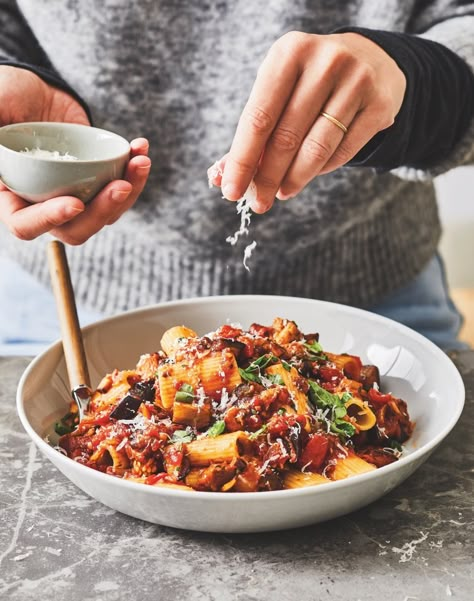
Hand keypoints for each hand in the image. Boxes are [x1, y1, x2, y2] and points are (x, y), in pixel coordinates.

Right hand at [0, 66, 150, 242]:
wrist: (38, 90)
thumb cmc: (7, 98)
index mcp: (11, 197)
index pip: (25, 225)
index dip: (49, 219)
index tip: (75, 203)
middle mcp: (43, 206)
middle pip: (74, 230)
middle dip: (101, 212)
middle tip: (121, 186)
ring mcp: (73, 197)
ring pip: (104, 216)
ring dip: (128, 194)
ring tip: (141, 161)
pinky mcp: (97, 185)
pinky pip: (120, 194)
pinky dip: (135, 175)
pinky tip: (140, 149)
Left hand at [210, 32, 405, 212]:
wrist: (370, 60)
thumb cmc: (309, 82)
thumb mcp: (278, 92)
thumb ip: (252, 133)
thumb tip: (222, 178)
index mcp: (288, 52)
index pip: (258, 118)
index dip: (242, 160)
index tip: (232, 192)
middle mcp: (324, 61)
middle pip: (286, 137)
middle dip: (267, 178)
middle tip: (258, 203)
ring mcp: (356, 81)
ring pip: (316, 149)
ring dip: (294, 180)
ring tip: (282, 192)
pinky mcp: (379, 104)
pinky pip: (342, 152)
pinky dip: (321, 170)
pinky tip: (309, 173)